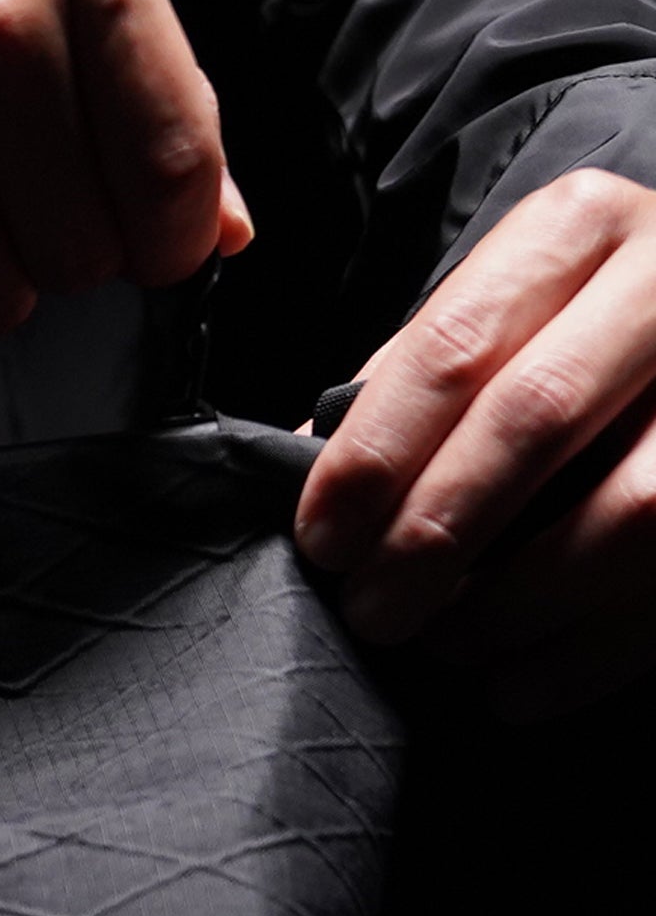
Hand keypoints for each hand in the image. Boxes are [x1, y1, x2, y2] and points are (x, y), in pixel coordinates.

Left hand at [296, 169, 655, 721]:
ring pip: (632, 505)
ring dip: (519, 602)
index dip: (375, 457)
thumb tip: (293, 474)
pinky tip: (518, 686)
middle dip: (436, 533)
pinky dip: (589, 652)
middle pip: (536, 415)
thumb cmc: (561, 343)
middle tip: (374, 612)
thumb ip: (400, 389)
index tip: (324, 544)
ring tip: (448, 646)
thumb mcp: (490, 325)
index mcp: (575, 230)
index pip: (453, 346)